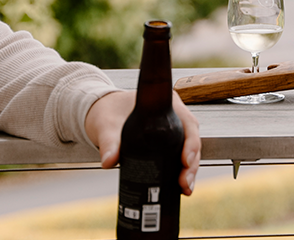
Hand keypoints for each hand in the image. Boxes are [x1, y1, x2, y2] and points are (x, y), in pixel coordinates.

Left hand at [85, 90, 201, 194]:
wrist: (101, 113)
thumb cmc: (107, 111)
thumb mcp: (107, 126)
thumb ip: (108, 143)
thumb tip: (109, 162)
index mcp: (164, 105)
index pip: (188, 123)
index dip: (191, 143)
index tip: (185, 161)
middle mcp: (173, 115)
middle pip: (191, 139)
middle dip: (191, 164)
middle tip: (183, 183)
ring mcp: (171, 129)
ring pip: (188, 149)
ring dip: (189, 170)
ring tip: (184, 188)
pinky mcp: (165, 142)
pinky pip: (178, 156)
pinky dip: (180, 171)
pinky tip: (179, 186)